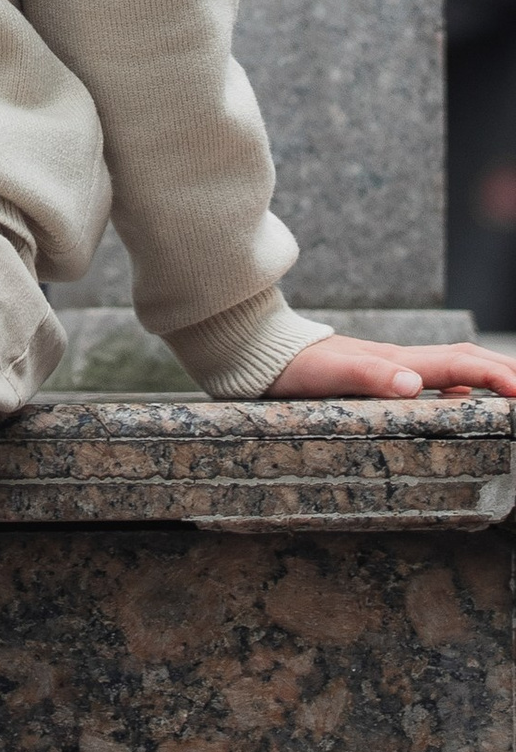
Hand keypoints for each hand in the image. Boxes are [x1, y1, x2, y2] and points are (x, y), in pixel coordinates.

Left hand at [270, 334, 515, 399]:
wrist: (261, 352)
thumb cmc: (293, 366)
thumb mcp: (329, 374)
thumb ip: (370, 375)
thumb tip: (413, 383)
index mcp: (397, 362)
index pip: (458, 364)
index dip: (494, 375)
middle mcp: (400, 363)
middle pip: (464, 360)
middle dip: (501, 371)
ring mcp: (390, 368)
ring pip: (450, 368)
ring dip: (484, 375)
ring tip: (511, 391)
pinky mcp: (378, 377)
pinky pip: (430, 380)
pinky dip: (458, 387)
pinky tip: (461, 400)